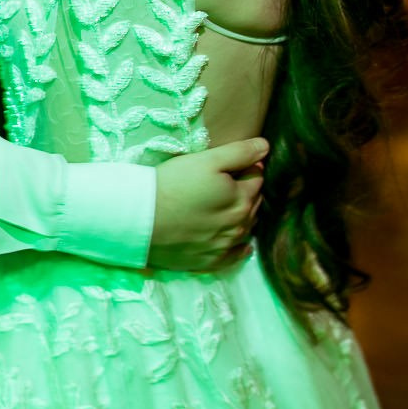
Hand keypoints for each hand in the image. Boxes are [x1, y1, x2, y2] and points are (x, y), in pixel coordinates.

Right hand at [148, 137, 268, 271]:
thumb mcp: (206, 160)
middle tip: (227, 183)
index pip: (256, 178)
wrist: (141, 219)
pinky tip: (236, 241)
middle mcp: (240, 225)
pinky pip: (235, 255)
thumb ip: (239, 153)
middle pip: (253, 203)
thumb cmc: (172, 184)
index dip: (247, 167)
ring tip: (225, 205)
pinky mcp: (211, 262)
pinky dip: (239, 246)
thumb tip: (266, 147)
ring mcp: (226, 246)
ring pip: (246, 227)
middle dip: (246, 191)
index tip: (232, 164)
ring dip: (242, 215)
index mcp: (242, 198)